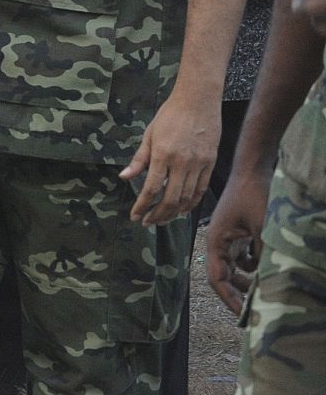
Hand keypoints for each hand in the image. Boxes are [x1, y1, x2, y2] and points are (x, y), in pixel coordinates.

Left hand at [120, 89, 220, 224]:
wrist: (198, 101)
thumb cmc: (170, 115)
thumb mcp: (149, 134)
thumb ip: (139, 159)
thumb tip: (124, 177)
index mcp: (162, 154)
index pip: (151, 189)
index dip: (142, 206)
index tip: (135, 216)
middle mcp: (182, 162)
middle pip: (171, 199)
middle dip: (158, 215)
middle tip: (148, 222)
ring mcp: (199, 164)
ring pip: (187, 198)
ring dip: (174, 213)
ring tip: (162, 219)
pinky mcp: (210, 164)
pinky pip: (201, 190)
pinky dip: (192, 203)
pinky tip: (182, 210)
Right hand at [206, 167, 270, 314]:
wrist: (253, 170)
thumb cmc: (253, 195)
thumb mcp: (262, 229)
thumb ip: (264, 256)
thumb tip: (269, 282)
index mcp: (216, 242)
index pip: (217, 279)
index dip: (229, 299)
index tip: (243, 315)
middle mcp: (219, 242)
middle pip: (225, 276)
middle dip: (238, 292)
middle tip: (255, 309)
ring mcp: (229, 238)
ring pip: (236, 268)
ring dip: (247, 279)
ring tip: (263, 289)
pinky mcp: (240, 233)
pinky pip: (244, 257)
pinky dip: (253, 265)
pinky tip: (266, 266)